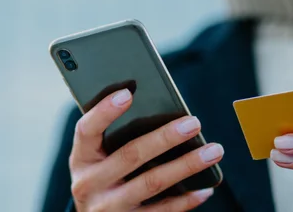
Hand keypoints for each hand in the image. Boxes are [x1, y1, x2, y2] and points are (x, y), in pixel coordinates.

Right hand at [69, 88, 223, 211]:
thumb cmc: (103, 178)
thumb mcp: (96, 159)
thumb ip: (114, 137)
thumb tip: (158, 110)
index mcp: (80, 158)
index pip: (86, 130)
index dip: (104, 111)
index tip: (127, 93)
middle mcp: (88, 183)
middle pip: (130, 155)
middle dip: (165, 137)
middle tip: (193, 122)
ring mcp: (107, 207)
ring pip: (151, 182)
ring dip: (186, 165)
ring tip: (212, 150)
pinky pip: (161, 211)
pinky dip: (185, 200)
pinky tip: (204, 188)